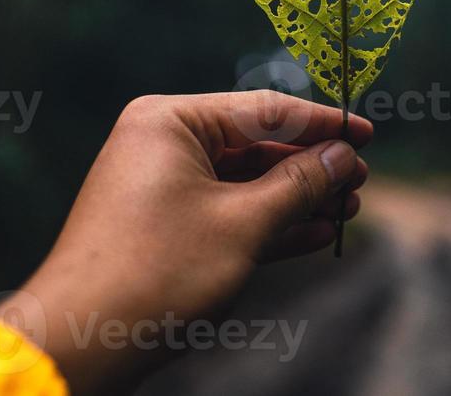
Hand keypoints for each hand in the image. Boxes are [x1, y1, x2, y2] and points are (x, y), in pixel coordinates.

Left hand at [0, 91, 370, 393]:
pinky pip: (226, 212)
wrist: (83, 340)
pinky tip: (314, 233)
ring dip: (296, 198)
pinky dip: (267, 223)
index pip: (263, 110)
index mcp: (170, 121)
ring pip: (244, 182)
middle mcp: (161, 143)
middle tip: (360, 182)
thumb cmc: (157, 271)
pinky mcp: (162, 227)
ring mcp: (160, 186)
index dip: (320, 124)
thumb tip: (343, 155)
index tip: (366, 134)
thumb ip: (299, 184)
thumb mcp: (242, 224)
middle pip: (254, 144)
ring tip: (347, 210)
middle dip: (311, 166)